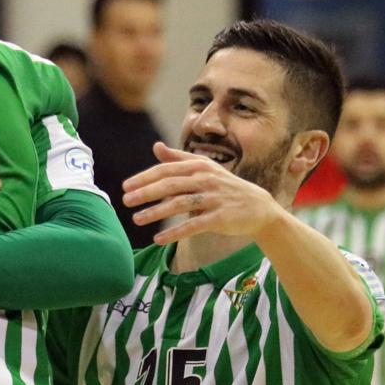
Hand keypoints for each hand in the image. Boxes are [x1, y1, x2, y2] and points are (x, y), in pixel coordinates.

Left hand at [122, 142, 282, 244]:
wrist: (258, 207)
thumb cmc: (225, 186)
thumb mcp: (204, 168)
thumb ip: (178, 158)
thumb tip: (156, 146)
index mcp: (199, 166)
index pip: (166, 170)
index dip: (145, 178)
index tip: (126, 186)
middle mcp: (206, 179)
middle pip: (171, 185)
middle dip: (146, 193)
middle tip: (126, 201)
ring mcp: (214, 198)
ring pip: (180, 204)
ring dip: (156, 212)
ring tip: (137, 219)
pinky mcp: (221, 218)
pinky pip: (193, 226)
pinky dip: (175, 232)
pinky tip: (158, 238)